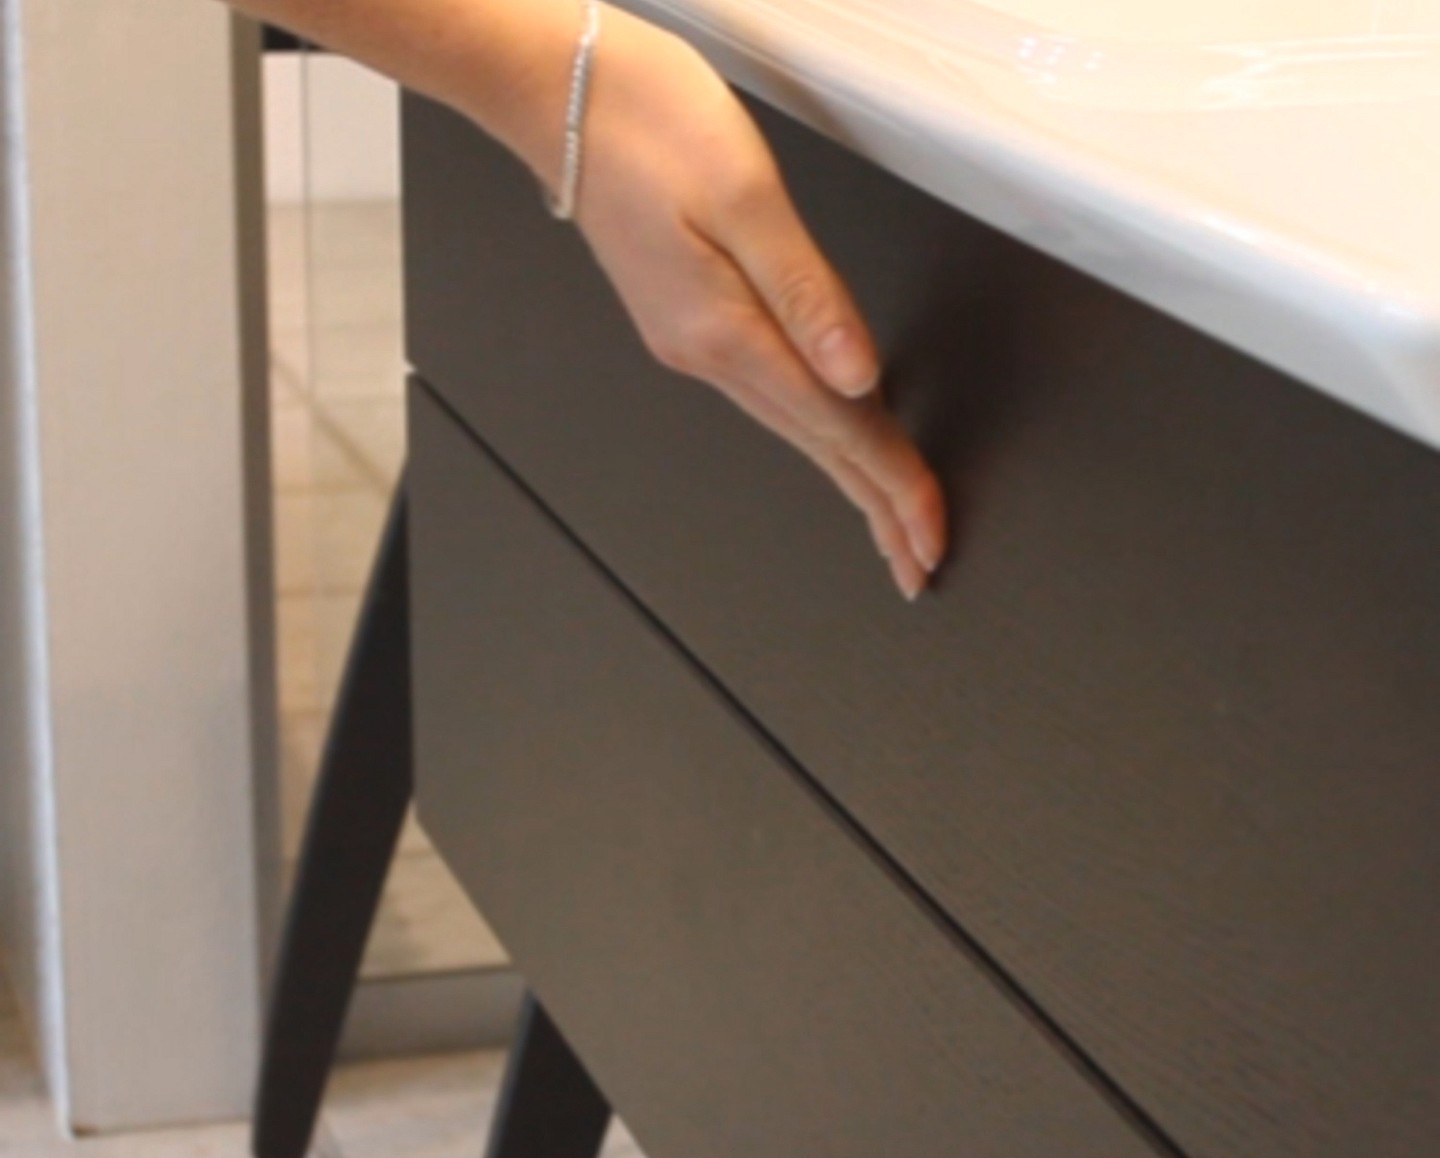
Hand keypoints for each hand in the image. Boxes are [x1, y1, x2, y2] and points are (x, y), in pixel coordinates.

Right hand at [564, 10, 946, 599]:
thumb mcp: (745, 194)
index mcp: (726, 330)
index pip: (835, 426)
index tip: (929, 533)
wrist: (564, 95)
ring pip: (796, 428)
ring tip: (890, 520)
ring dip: (849, 477)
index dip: (893, 484)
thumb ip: (808, 292)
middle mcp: (707, 352)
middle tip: (917, 564)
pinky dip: (817, 430)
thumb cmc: (647, 121)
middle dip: (876, 508)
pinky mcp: (691, 322)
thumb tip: (858, 375)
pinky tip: (837, 440)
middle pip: (817, 447)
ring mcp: (694, 343)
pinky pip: (773, 394)